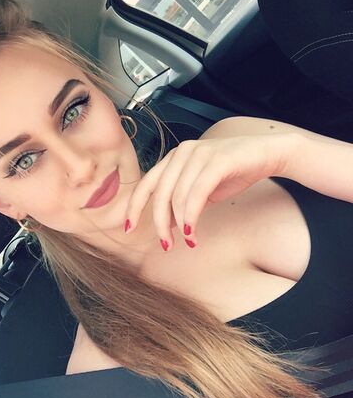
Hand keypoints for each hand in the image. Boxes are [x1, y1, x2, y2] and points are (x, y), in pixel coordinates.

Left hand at [124, 133, 293, 250]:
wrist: (268, 154)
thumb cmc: (234, 172)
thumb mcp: (202, 190)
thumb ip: (183, 202)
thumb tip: (168, 225)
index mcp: (174, 158)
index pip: (146, 184)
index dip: (134, 207)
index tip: (129, 229)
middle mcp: (182, 152)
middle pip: (159, 194)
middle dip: (160, 224)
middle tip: (166, 245)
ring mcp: (198, 154)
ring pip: (177, 197)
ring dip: (180, 225)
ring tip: (189, 241)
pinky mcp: (216, 160)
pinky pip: (196, 194)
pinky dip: (192, 216)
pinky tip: (193, 231)